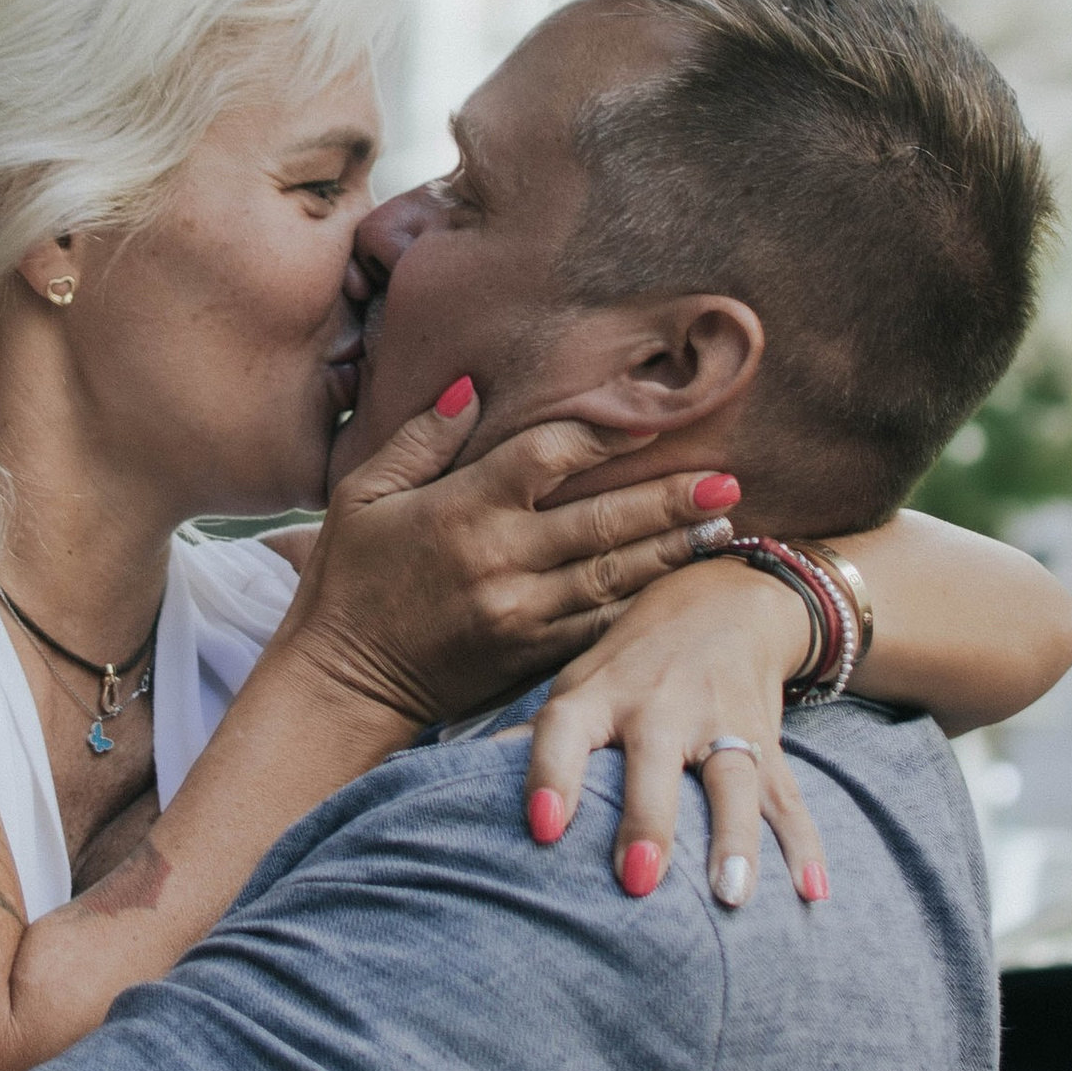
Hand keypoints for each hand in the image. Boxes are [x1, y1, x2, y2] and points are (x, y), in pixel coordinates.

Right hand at [281, 390, 737, 734]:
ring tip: (724, 525)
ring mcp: (522, 614)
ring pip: (617, 575)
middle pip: (604, 519)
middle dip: (671, 498)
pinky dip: (644, 603)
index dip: (603, 435)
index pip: (548, 457)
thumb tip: (471, 388)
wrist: (343, 682)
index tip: (649, 422)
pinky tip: (679, 584)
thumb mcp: (361, 495)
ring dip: (673, 549)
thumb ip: (420, 440)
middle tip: (728, 479)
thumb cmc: (349, 580)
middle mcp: (501, 560)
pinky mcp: (532, 656)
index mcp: (461, 510)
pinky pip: (602, 625)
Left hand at [521, 558, 831, 911]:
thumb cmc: (628, 659)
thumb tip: (443, 777)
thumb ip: (531, 735)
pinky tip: (812, 893)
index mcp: (599, 693)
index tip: (543, 829)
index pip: (565, 730)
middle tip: (637, 882)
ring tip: (732, 896)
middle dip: (647, 821)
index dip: (552, 776)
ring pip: (734, 781)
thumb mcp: (575, 680)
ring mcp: (721, 722)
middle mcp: (660, 706)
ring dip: (735, 840)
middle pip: (654, 765)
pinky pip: (790, 797)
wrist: (725, 596)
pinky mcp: (768, 740)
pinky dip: (804, 845)